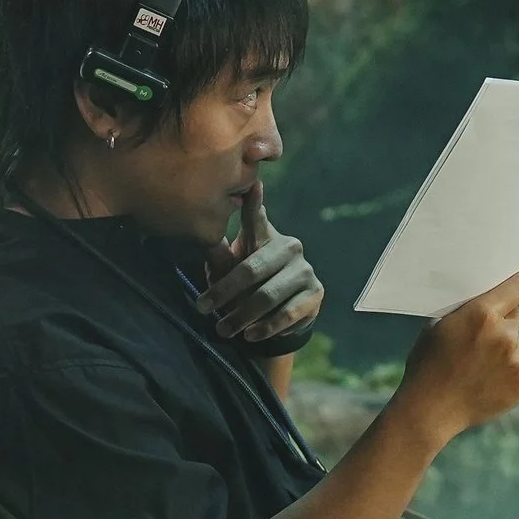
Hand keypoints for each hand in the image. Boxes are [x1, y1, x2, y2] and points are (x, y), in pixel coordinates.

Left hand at [198, 180, 322, 341]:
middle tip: (202, 309)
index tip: (253, 183)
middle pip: (252, 270)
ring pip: (268, 295)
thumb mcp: (233, 268)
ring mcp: (305, 270)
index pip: (257, 218)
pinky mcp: (315, 294)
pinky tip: (251, 335)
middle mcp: (290, 247)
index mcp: (266, 236)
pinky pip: (288, 313)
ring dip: (242, 316)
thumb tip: (206, 240)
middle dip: (224, 292)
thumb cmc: (250, 283)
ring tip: (223, 330)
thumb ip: (221, 258)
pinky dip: (266, 327)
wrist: (283, 313)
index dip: (255, 201)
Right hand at [390, 258, 518, 444]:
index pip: (517, 286)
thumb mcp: (439, 326)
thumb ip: (467, 311)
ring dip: (504, 348)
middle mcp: (505, 335)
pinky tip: (484, 380)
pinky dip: (507, 371)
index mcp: (482, 314)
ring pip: (517, 343)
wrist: (430, 410)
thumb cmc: (428, 364)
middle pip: (515, 316)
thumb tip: (486, 301)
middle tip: (478, 339)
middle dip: (501, 321)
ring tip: (476, 366)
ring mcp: (517, 360)